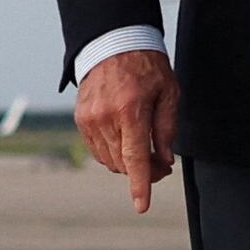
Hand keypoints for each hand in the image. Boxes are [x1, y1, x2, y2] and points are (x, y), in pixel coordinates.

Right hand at [78, 50, 180, 211]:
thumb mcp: (168, 92)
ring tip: (145, 150)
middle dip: (144, 171)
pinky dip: (114, 152)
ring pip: (110, 160)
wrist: (113, 43)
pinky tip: (126, 139)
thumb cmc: (147, 66)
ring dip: (128, 163)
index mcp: (130, 110)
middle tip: (162, 163)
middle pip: (123, 163)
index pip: (135, 157)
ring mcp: (89, 119)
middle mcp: (105, 117)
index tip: (141, 206)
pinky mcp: (80, 119)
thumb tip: (164, 161)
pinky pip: (98, 150)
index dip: (140, 185)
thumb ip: (166, 129)